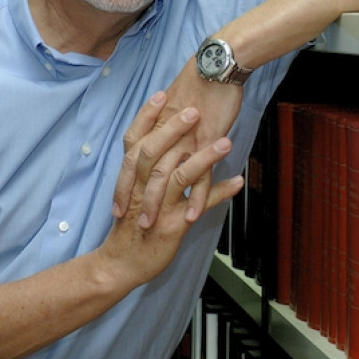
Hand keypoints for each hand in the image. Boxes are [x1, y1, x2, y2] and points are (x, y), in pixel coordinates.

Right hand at [101, 93, 242, 286]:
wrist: (121, 264)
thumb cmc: (130, 226)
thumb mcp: (135, 192)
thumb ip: (147, 168)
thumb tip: (165, 142)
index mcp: (131, 176)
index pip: (135, 139)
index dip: (147, 116)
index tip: (163, 94)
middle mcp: (141, 187)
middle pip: (154, 150)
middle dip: (174, 129)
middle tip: (195, 109)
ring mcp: (157, 206)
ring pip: (178, 176)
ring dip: (204, 157)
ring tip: (226, 142)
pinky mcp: (172, 225)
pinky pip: (197, 206)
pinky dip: (218, 193)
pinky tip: (237, 182)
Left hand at [112, 59, 242, 228]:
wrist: (216, 67)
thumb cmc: (197, 83)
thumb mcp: (174, 103)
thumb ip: (163, 124)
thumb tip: (157, 135)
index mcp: (154, 125)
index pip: (131, 158)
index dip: (123, 182)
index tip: (119, 205)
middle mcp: (165, 134)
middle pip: (144, 171)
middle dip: (137, 200)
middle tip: (133, 223)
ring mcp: (185, 140)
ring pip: (167, 176)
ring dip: (160, 204)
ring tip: (156, 225)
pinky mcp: (206, 142)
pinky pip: (200, 175)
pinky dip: (195, 198)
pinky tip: (191, 215)